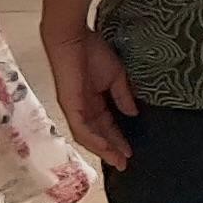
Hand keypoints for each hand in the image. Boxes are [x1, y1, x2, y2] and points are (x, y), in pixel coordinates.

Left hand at [45, 31, 138, 169]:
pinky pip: (81, 128)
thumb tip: (132, 113)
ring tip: (118, 160)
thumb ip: (122, 95)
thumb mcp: (116, 75)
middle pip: (98, 135)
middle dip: (112, 149)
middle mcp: (82, 109)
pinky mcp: (70, 106)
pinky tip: (105, 147)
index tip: (130, 151)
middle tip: (125, 164)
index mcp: (93, 101)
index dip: (118, 138)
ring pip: (88, 136)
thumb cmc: (93, 51)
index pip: (106, 125)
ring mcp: (75, 109)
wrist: (73, 38)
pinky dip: (94, 139)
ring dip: (103, 149)